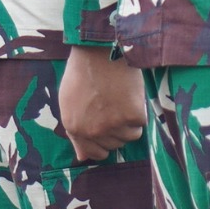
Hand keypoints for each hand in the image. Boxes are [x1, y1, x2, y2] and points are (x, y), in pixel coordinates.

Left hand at [60, 47, 147, 161]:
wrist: (100, 51)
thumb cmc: (84, 72)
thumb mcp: (69, 101)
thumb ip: (76, 131)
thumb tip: (82, 157)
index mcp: (74, 127)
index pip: (93, 153)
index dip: (103, 143)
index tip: (108, 132)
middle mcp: (92, 130)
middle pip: (114, 145)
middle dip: (115, 130)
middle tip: (113, 107)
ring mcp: (112, 125)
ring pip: (129, 137)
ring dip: (128, 122)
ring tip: (120, 99)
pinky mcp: (132, 116)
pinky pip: (140, 124)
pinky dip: (138, 112)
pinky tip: (128, 95)